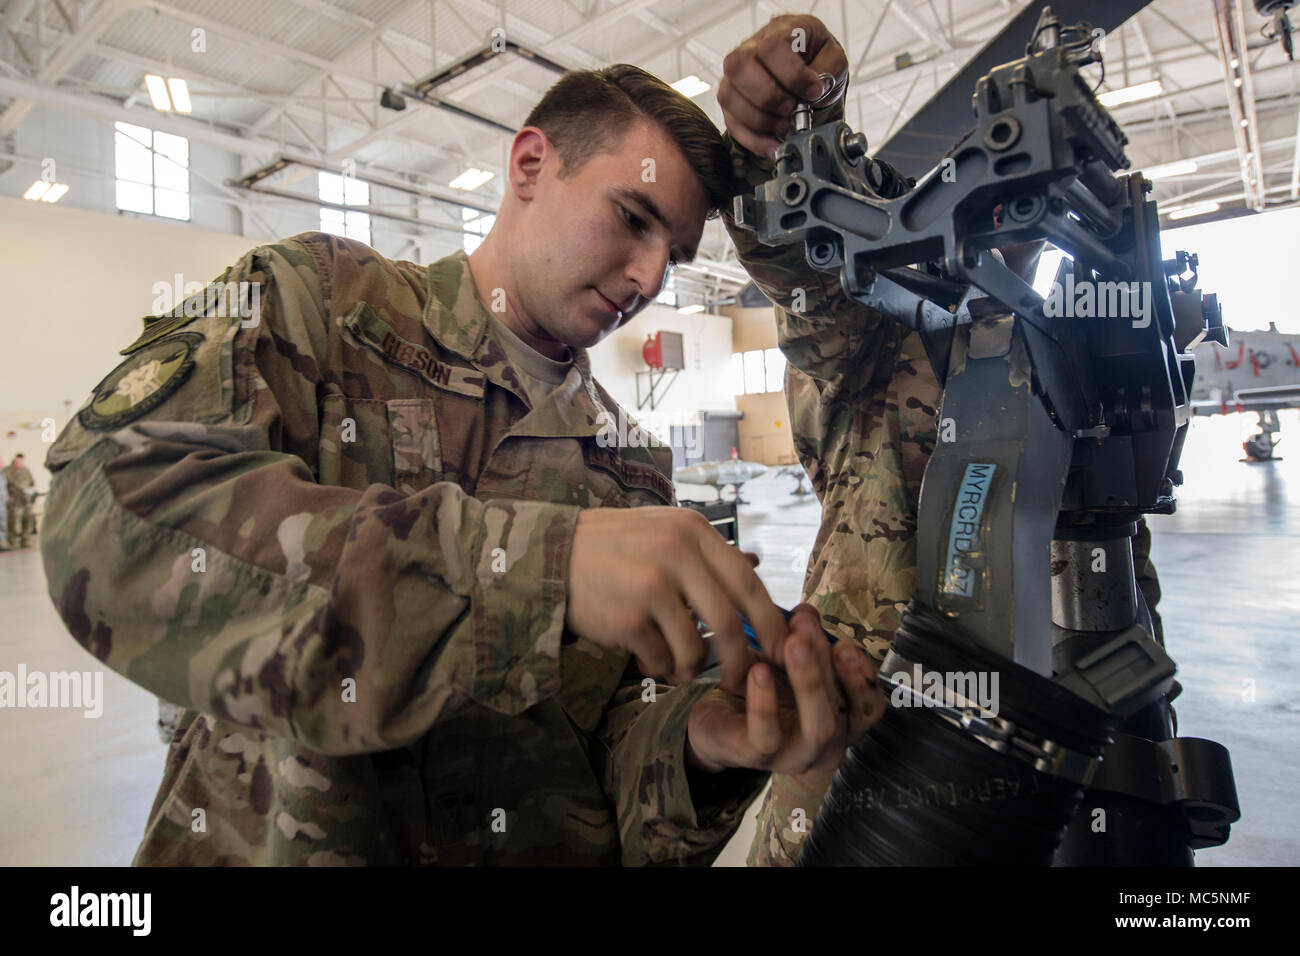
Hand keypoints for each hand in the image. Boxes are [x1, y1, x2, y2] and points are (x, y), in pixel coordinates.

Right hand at [564, 506, 787, 693]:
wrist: (551, 555)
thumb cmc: (614, 545)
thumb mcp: (664, 529)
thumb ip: (707, 550)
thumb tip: (755, 563)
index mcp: (692, 531)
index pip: (747, 580)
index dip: (770, 620)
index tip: (781, 648)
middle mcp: (676, 554)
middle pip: (729, 621)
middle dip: (742, 658)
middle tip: (743, 678)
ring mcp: (651, 586)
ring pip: (695, 647)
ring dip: (693, 668)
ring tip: (682, 669)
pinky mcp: (627, 618)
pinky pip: (659, 658)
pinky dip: (659, 667)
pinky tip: (648, 660)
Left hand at [684, 604, 885, 781]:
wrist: (711, 720)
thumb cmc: (758, 690)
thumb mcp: (780, 661)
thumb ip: (799, 639)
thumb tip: (807, 612)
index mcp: (839, 720)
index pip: (869, 706)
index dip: (865, 678)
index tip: (846, 644)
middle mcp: (825, 744)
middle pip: (842, 707)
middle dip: (827, 661)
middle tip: (806, 625)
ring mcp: (794, 756)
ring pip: (818, 726)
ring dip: (809, 680)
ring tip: (793, 643)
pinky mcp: (757, 757)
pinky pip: (767, 734)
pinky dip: (765, 702)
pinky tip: (758, 671)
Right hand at [718, 14, 848, 158]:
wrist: (806, 71)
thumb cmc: (816, 61)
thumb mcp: (833, 58)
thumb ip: (829, 69)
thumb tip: (813, 90)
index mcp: (779, 31)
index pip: (771, 48)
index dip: (792, 75)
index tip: (813, 92)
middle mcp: (749, 49)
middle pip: (739, 67)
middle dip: (769, 97)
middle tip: (793, 110)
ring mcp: (735, 76)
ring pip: (729, 96)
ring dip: (760, 120)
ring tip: (785, 126)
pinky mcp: (731, 101)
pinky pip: (731, 123)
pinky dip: (754, 140)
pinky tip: (774, 146)